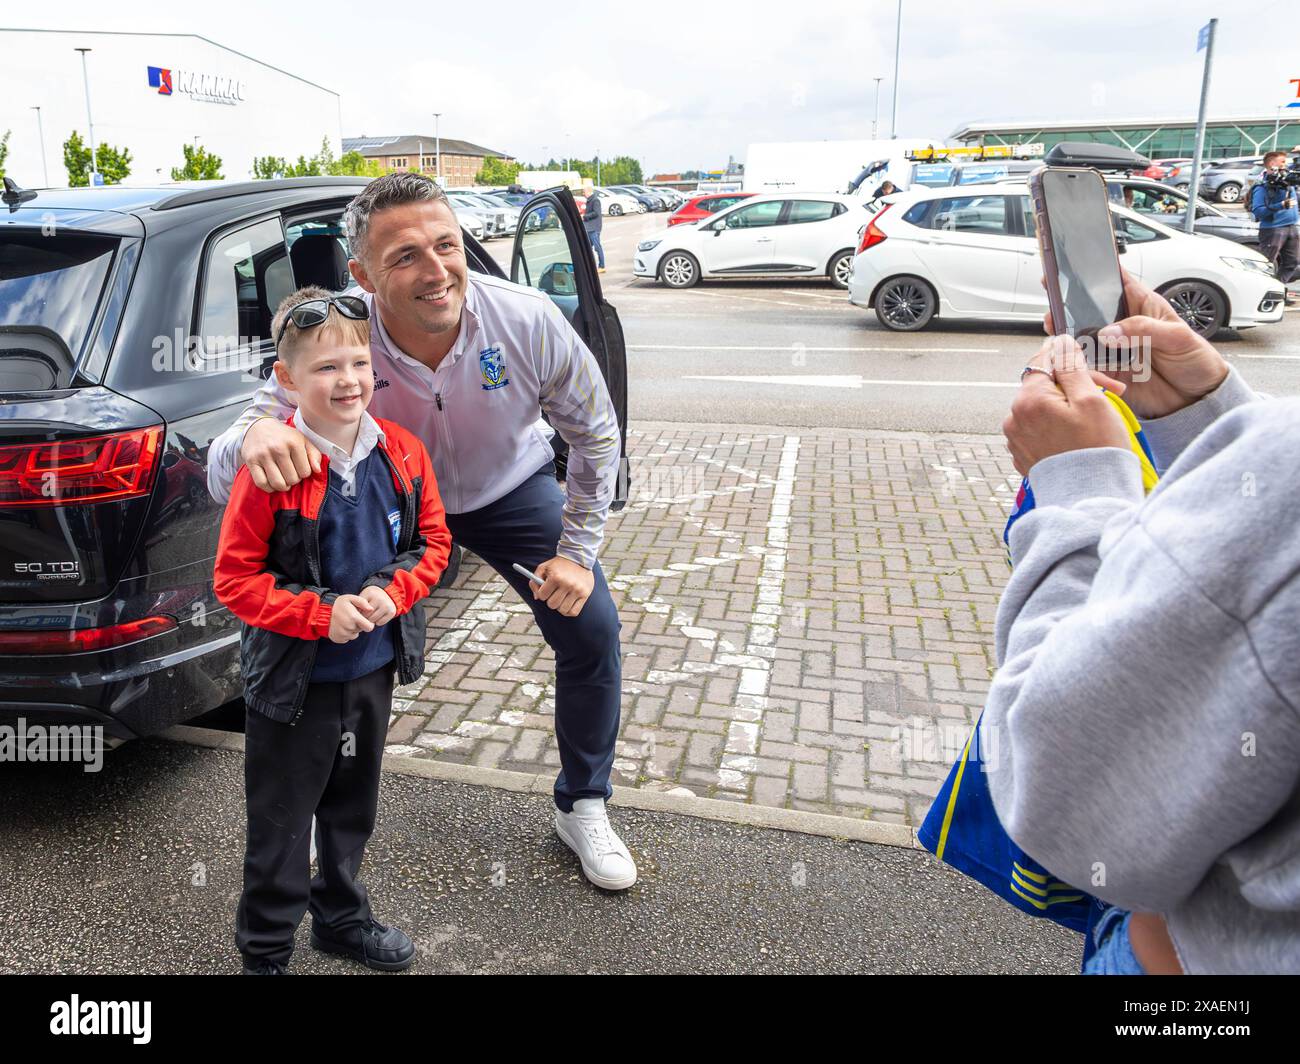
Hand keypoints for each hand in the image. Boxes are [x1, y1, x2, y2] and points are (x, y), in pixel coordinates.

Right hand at [241, 417, 320, 492]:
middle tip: (290, 473)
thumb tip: (317, 470)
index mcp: (294, 442)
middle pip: (292, 479)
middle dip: (293, 480)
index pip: (305, 472)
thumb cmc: (283, 436)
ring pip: (278, 483)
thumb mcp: (302, 440)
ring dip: (283, 486)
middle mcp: (278, 448)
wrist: (258, 426)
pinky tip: (272, 483)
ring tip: (283, 479)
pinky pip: (261, 483)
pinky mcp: (251, 461)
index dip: (304, 473)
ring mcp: (263, 455)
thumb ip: (314, 455)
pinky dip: (269, 488)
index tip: (299, 467)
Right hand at [327, 594, 374, 643]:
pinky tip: (340, 627)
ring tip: (344, 622)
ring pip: (354, 635)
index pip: (369, 627)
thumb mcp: (349, 598)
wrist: (320, 612)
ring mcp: (343, 634)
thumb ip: (362, 602)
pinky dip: (345, 634)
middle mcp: (349, 628)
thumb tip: (371, 609)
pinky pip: (347, 638)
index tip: (364, 620)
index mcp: (354, 618)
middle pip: (361, 630)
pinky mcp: (338, 639)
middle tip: (351, 618)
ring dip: (352, 630)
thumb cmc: (337, 604)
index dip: (369, 624)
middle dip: (359, 625)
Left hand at [357, 585, 397, 626]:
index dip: (358, 611)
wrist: (387, 594)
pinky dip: (378, 622)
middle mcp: (380, 599)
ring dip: (370, 620)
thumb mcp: (363, 597)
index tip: (360, 610)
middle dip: (364, 617)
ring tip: (371, 614)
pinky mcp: (392, 612)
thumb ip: (358, 606)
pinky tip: (378, 616)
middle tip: (366, 614)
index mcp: (370, 593)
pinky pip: (380, 623)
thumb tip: (358, 619)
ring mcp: (387, 605)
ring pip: (373, 621)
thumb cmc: (371, 597)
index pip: (360, 609)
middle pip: (366, 616)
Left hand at [530, 556, 594, 617]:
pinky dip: (568, 611)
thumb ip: (534, 581)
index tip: (545, 590)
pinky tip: (567, 604)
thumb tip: (537, 598)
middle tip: (554, 593)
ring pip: (563, 610)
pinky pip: (574, 612)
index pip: (542, 596)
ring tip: (561, 598)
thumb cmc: (559, 564)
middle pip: (552, 604)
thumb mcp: (543, 567)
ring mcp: (577, 590)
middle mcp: (567, 584)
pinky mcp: (585, 594)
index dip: (542, 594)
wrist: (578, 557)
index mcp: (556, 577)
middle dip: (550, 600)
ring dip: (560, 606)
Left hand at [1003, 336, 1131, 477]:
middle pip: (1044, 385)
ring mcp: (1016, 438)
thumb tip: (1059, 342)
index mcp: (1028, 401)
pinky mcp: (1023, 454)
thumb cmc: (1096, 450)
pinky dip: (1059, 426)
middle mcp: (1014, 418)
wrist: (1092, 497)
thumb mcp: (1090, 399)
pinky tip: (1080, 436)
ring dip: (1069, 406)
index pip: (1043, 360)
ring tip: (1096, 419)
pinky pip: (1040, 429)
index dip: (1071, 361)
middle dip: (1075, 385)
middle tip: (1109, 394)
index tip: (1092, 371)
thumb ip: (1071, 366)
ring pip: (1043, 407)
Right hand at [1044, 270, 1228, 419]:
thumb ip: (1144, 329)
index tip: (1073, 266)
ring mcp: (1114, 349)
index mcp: (1142, 306)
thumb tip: (1109, 331)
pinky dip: (1076, 364)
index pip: (1117, 282)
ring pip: (1082, 337)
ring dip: (1068, 336)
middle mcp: (1124, 326)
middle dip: (1069, 306)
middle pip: (1089, 309)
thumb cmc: (1196, 361)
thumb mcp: (1178, 337)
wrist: (1195, 400)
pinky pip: (1086, 366)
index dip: (1095, 272)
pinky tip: (1071, 361)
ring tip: (1057, 333)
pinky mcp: (1108, 372)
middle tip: (1055, 306)